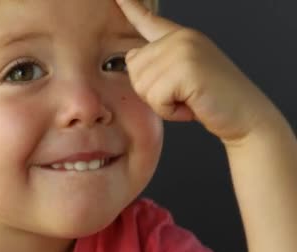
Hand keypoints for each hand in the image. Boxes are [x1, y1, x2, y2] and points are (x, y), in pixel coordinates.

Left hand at [115, 0, 277, 144]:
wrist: (246, 115)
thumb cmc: (214, 100)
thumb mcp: (183, 74)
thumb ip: (157, 62)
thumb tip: (131, 57)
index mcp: (181, 37)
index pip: (148, 20)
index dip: (130, 7)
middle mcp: (181, 38)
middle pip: (134, 68)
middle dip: (151, 91)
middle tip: (182, 94)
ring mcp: (184, 50)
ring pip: (142, 86)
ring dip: (161, 103)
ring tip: (188, 99)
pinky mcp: (186, 69)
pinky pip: (155, 98)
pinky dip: (169, 111)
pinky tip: (189, 106)